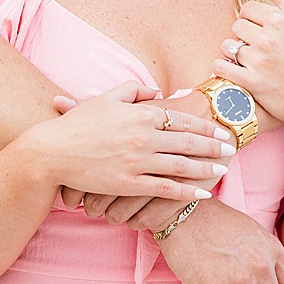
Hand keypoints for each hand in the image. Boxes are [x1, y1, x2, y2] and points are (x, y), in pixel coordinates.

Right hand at [22, 81, 234, 200]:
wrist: (51, 151)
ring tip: (222, 169)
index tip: (221, 130)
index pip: (182, 119)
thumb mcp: (104, 98)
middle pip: (189, 142)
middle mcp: (143, 136)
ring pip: (183, 165)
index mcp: (139, 114)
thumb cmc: (77, 124)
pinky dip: (188, 192)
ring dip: (207, 168)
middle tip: (232, 148)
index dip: (206, 126)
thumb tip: (158, 92)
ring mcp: (137, 161)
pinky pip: (166, 188)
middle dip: (214, 146)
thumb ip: (133, 91)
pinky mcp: (129, 183)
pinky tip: (202, 193)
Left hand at [215, 0, 283, 128]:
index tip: (258, 31)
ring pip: (226, 45)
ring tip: (247, 62)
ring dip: (232, 54)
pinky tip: (234, 72)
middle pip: (236, 26)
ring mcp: (260, 60)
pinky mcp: (252, 82)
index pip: (247, 8)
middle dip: (243, 37)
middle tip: (255, 49)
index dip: (250, 20)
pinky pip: (220, 66)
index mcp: (282, 22)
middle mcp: (269, 38)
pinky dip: (222, 69)